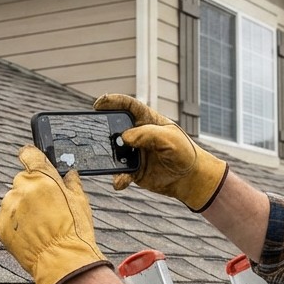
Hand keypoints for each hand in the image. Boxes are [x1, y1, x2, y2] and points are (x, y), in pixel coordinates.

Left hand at [0, 146, 110, 283]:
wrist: (62, 262)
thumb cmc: (75, 231)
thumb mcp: (80, 201)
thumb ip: (72, 182)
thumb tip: (69, 174)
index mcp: (42, 177)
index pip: (29, 154)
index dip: (31, 157)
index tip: (33, 161)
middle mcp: (21, 188)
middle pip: (22, 181)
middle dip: (32, 190)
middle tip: (47, 208)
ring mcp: (9, 207)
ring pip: (13, 200)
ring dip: (23, 208)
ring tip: (40, 226)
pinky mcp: (1, 225)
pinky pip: (7, 218)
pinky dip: (16, 224)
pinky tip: (31, 234)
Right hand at [93, 94, 227, 211]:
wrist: (189, 178)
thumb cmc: (183, 152)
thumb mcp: (169, 138)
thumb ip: (147, 134)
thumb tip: (124, 137)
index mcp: (147, 120)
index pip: (128, 106)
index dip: (113, 102)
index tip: (98, 104)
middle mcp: (137, 135)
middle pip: (115, 127)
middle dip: (104, 128)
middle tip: (93, 130)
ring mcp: (133, 153)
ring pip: (114, 152)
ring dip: (108, 155)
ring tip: (103, 159)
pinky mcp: (133, 170)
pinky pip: (120, 173)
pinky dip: (118, 178)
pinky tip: (119, 182)